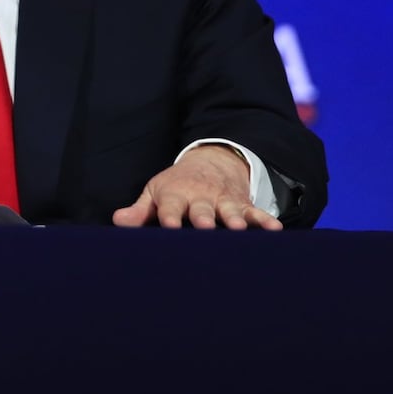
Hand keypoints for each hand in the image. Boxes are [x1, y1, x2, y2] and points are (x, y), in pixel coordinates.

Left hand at [112, 145, 282, 229]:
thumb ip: (140, 211)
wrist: (210, 163)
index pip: (171, 208)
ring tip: (238, 229)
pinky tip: (275, 229)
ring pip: (229, 211)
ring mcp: (223, 202)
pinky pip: (255, 213)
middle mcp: (200, 198)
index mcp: (175, 195)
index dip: (170, 218)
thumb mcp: (155, 193)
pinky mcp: (242, 205)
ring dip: (234, 220)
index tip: (170, 228)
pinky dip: (265, 220)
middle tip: (204, 227)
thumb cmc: (176, 187)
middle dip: (203, 218)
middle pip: (201, 209)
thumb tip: (117, 222)